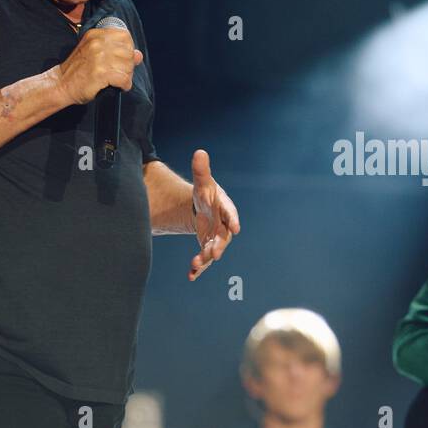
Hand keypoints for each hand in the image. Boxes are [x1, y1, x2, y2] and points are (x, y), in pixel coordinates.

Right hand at [55, 27, 142, 104]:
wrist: (61, 84)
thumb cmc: (79, 70)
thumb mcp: (95, 54)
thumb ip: (116, 51)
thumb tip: (139, 55)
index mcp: (96, 35)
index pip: (124, 36)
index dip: (128, 48)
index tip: (123, 59)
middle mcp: (98, 43)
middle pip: (128, 52)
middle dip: (129, 65)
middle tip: (121, 73)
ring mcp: (99, 57)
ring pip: (128, 66)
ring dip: (127, 76)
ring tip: (119, 80)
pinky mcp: (100, 73)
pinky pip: (124, 79)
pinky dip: (125, 85)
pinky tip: (119, 87)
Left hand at [189, 149, 239, 280]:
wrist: (203, 207)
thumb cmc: (206, 193)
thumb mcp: (203, 182)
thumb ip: (201, 170)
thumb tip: (199, 152)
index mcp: (225, 209)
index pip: (231, 215)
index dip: (234, 221)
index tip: (236, 228)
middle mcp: (224, 226)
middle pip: (223, 237)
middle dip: (219, 246)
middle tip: (214, 254)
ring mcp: (216, 238)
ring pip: (213, 250)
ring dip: (205, 258)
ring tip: (194, 264)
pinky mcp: (207, 247)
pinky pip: (204, 259)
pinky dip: (198, 268)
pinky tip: (190, 276)